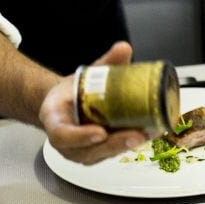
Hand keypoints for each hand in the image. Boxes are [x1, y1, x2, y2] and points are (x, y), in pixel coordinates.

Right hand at [37, 41, 148, 164]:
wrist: (65, 106)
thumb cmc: (71, 93)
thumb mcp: (83, 76)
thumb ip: (104, 64)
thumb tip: (123, 48)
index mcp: (54, 120)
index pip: (62, 134)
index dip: (80, 136)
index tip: (100, 131)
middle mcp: (65, 142)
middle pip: (87, 151)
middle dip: (114, 144)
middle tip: (136, 134)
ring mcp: (80, 152)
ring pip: (102, 155)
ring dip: (126, 146)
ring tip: (148, 133)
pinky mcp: (96, 155)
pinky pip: (111, 153)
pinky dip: (131, 144)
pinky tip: (150, 133)